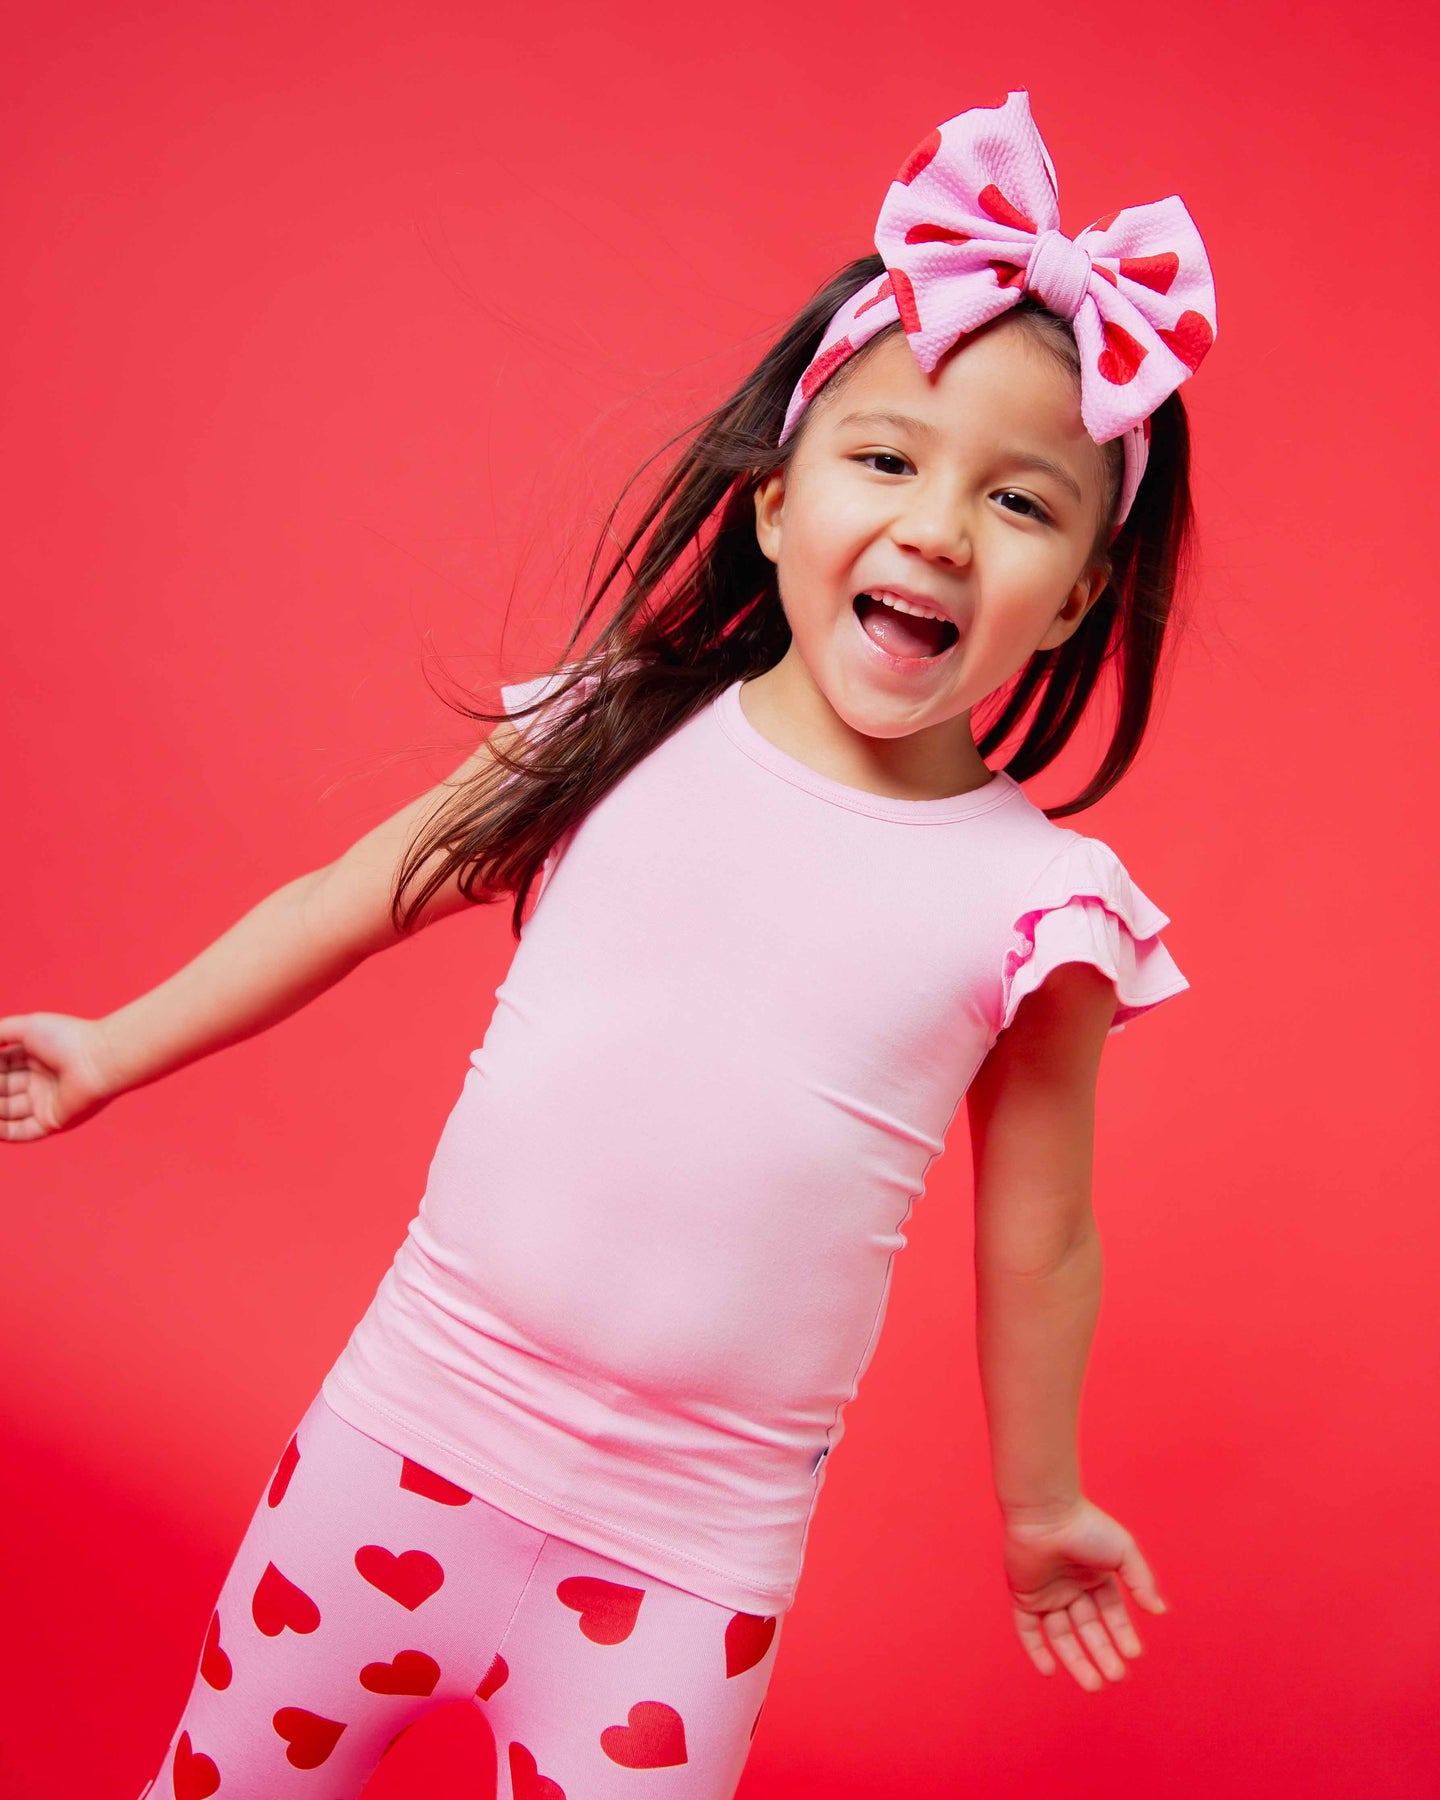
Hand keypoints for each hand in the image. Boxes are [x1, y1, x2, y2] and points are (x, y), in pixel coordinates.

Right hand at [0, 1013, 118, 1140]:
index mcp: (37, 1058)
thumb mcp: (26, 1028)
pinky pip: (21, 1132)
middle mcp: (41, 1081)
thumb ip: (0, 1033)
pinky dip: (2, 1130)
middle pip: (2, 1089)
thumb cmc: (67, 1039)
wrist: (99, 1060)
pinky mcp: (52, 1122)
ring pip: (7, 1111)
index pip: (2, 1066)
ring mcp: (46, 1102)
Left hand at [1002, 1496, 1167, 1691]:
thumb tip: (1159, 1611)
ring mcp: (1047, 1593)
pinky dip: (1036, 1650)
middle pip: (1088, 1629)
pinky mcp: (1023, 1596)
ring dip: (1076, 1660)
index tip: (1133, 1654)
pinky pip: (1028, 1629)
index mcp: (1095, 1576)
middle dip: (1102, 1653)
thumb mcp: (1123, 1552)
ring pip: (1061, 1635)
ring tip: (1094, 1684)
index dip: (1122, 1634)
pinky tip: (1050, 1671)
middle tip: (1115, 1676)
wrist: (1045, 1512)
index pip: (1111, 1614)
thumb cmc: (1086, 1526)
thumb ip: (1141, 1582)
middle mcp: (1071, 1587)